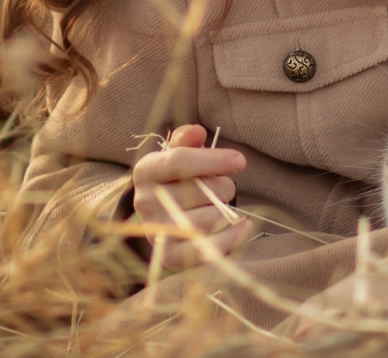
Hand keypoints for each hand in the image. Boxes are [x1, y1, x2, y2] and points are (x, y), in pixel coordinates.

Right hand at [131, 124, 255, 270]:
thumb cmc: (175, 180)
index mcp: (146, 171)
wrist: (160, 219)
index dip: (213, 160)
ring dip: (225, 211)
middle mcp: (145, 202)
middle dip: (222, 186)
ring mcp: (156, 231)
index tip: (240, 161)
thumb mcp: (176, 155)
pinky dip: (232, 236)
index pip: (180, 161)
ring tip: (220, 206)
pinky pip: (209, 248)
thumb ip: (186, 139)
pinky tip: (242, 225)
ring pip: (208, 219)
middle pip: (199, 191)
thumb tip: (197, 131)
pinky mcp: (170, 257)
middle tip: (223, 188)